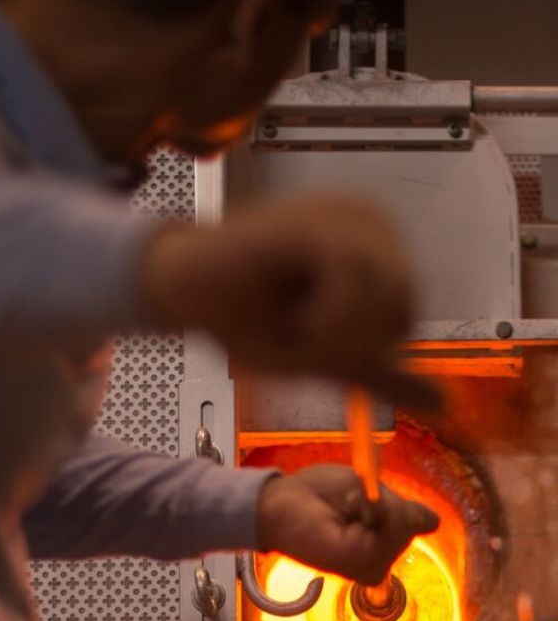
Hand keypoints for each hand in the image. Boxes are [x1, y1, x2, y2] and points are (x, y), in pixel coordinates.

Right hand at [141, 193, 440, 413]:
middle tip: (295, 336)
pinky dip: (323, 317)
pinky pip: (353, 281)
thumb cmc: (241, 317)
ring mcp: (345, 215)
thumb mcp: (324, 357)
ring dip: (333, 333)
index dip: (360, 347)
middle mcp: (370, 222)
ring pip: (382, 294)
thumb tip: (443, 404)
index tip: (305, 337)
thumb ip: (381, 374)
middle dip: (348, 342)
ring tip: (288, 324)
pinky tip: (288, 314)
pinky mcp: (319, 221)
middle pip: (402, 306)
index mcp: (377, 250)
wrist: (178, 291)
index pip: (407, 314)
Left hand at [255, 465, 439, 584]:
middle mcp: (380, 559)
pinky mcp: (364, 565)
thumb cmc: (316, 497)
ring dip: (374, 504)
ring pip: (404, 525)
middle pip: (414, 522)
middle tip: (345, 506)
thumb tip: (434, 524)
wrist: (280, 504)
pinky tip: (345, 516)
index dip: (398, 503)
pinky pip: (393, 526)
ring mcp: (373, 565)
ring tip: (342, 511)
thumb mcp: (368, 493)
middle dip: (384, 501)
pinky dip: (372, 508)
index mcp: (380, 543)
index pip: (422, 522)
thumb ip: (402, 510)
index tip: (359, 501)